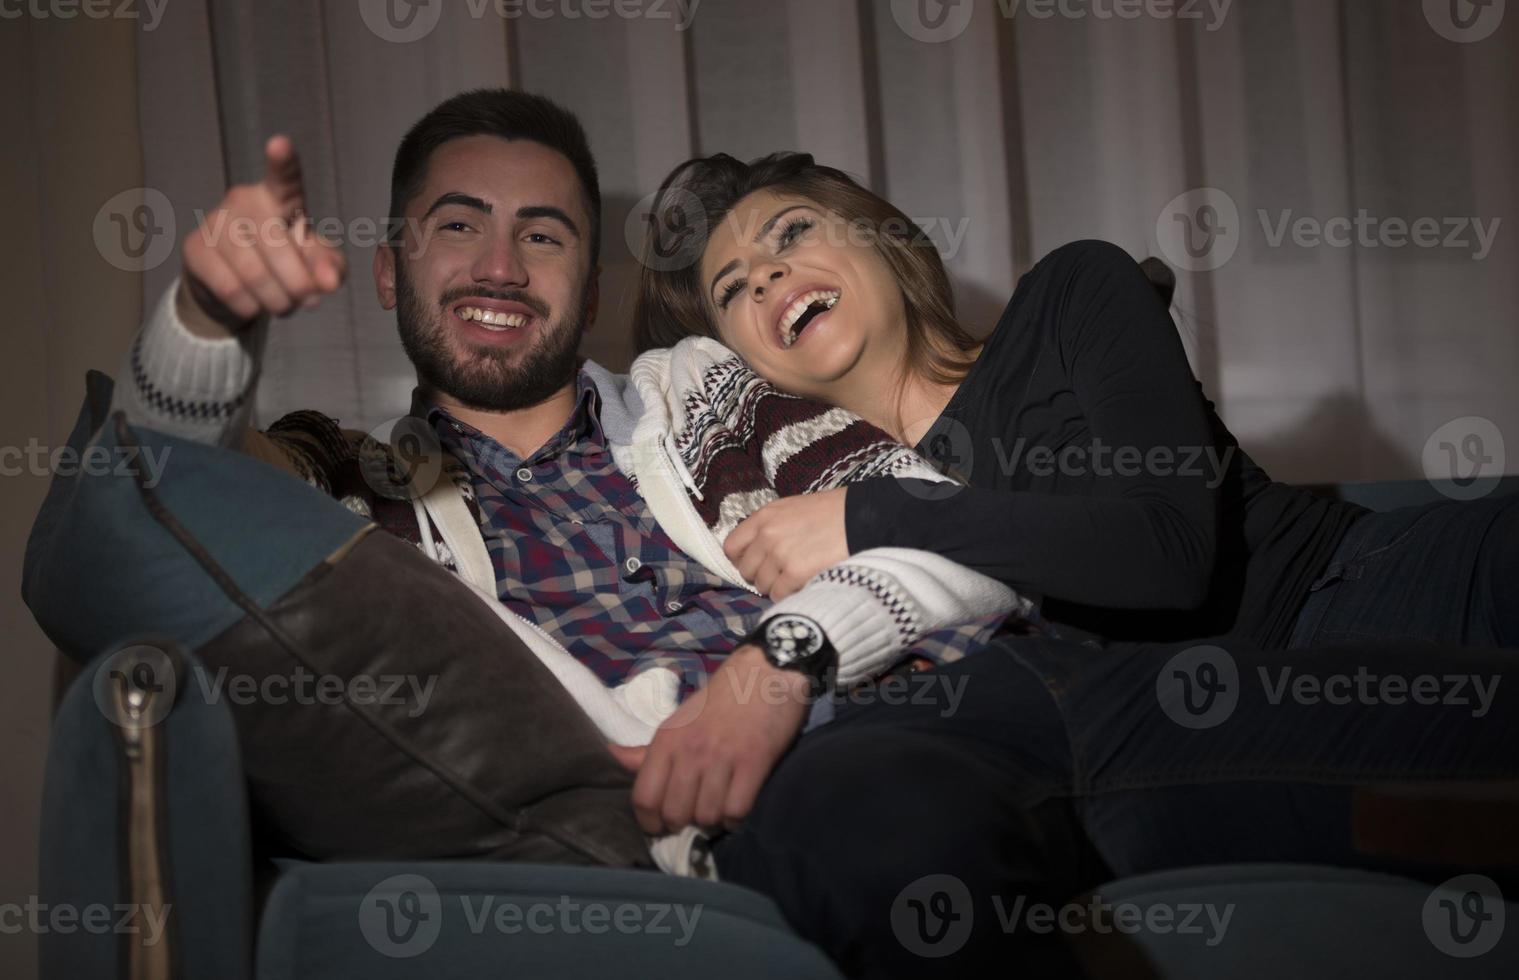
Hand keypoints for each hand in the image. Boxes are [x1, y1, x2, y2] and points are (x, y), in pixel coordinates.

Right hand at [179, 135, 346, 335]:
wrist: (234, 287)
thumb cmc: (284, 264)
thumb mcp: (315, 265)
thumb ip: (330, 267)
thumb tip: (329, 282)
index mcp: (279, 197)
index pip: (284, 177)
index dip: (282, 162)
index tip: (280, 144)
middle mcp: (244, 200)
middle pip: (279, 249)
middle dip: (300, 286)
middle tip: (308, 301)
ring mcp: (215, 221)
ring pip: (255, 274)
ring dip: (278, 301)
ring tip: (283, 304)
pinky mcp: (195, 248)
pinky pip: (230, 287)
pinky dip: (251, 307)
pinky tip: (253, 304)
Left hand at [608, 644, 809, 834]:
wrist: (764, 672)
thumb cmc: (719, 699)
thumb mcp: (678, 721)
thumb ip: (647, 749)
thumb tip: (613, 756)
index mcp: (667, 740)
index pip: (644, 797)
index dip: (649, 821)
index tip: (659, 826)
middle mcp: (690, 751)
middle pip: (675, 814)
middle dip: (683, 823)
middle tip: (693, 815)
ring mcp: (722, 758)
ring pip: (707, 817)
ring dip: (712, 821)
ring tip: (717, 809)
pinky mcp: (754, 763)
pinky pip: (736, 811)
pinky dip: (735, 818)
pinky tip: (737, 806)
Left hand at [724, 487, 848, 598]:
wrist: (863, 518)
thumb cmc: (834, 513)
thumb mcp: (794, 509)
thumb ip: (772, 527)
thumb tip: (759, 552)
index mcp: (765, 516)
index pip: (732, 546)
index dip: (742, 559)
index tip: (757, 564)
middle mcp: (767, 534)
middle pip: (746, 570)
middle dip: (762, 575)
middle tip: (781, 574)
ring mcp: (780, 554)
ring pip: (761, 585)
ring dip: (776, 586)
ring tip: (796, 578)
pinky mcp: (795, 573)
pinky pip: (779, 595)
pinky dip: (789, 595)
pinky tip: (804, 585)